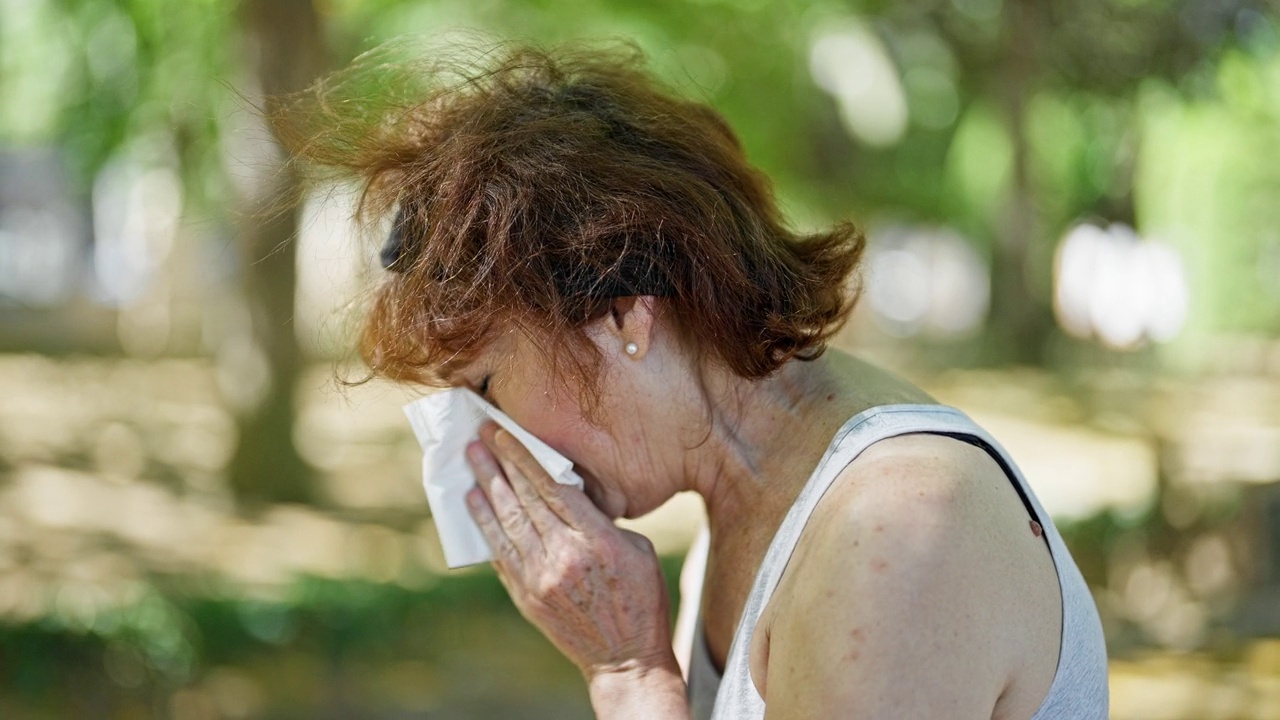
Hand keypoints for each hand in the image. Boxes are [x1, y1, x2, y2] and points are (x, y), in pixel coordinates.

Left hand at [464, 423, 679, 683]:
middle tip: (480, 436)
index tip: (506, 434)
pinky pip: (501, 552)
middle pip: (524, 499)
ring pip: (506, 523)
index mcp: (598, 539)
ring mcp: (541, 578)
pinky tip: (474, 502)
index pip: (553, 487)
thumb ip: (602, 520)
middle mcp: (564, 556)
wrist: (626, 658)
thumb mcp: (638, 549)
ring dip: (486, 487)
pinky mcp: (526, 597)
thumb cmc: (640, 598)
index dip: (525, 457)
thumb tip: (568, 494)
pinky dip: (486, 525)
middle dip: (500, 463)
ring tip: (471, 460)